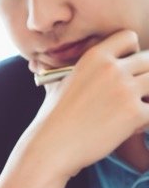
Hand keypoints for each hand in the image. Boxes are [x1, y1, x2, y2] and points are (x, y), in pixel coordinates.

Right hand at [27, 30, 148, 179]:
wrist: (49, 149)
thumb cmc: (51, 122)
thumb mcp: (56, 86)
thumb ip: (72, 71)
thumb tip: (47, 61)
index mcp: (94, 57)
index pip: (129, 38)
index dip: (132, 53)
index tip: (126, 71)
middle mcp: (112, 69)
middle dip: (143, 79)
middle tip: (130, 97)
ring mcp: (125, 90)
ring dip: (147, 98)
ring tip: (133, 112)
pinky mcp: (134, 113)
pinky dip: (145, 120)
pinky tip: (131, 129)